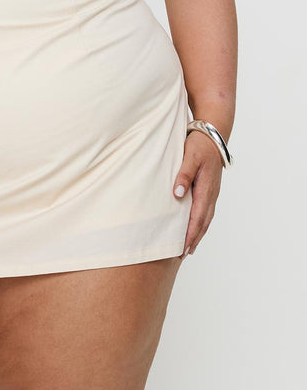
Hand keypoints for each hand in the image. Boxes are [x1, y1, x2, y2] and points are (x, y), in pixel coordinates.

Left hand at [173, 130, 223, 257]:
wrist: (213, 134)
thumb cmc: (200, 144)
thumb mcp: (189, 157)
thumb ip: (183, 175)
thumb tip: (178, 194)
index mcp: (206, 188)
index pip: (197, 217)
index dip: (190, 234)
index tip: (183, 249)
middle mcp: (211, 193)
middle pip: (203, 222)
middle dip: (194, 239)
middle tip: (183, 255)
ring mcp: (212, 192)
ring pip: (206, 218)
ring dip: (198, 233)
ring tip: (189, 247)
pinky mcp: (210, 188)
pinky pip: (206, 210)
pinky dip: (200, 222)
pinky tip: (195, 226)